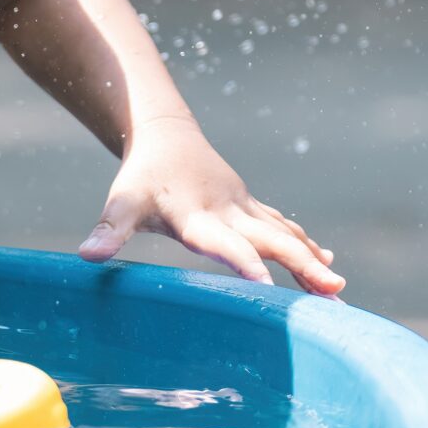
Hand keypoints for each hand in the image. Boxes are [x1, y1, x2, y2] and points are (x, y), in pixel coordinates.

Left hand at [76, 120, 341, 293]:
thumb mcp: (122, 202)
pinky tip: (328, 265)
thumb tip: (87, 256)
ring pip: (286, 236)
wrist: (165, 135)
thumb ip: (110, 229)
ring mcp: (246, 209)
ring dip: (313, 263)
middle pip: (272, 241)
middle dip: (303, 266)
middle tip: (334, 291)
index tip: (267, 286)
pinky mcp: (251, 208)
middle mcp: (229, 212)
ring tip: (340, 292)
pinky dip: (307, 246)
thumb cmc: (142, 175)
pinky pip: (284, 229)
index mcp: (199, 217)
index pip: (226, 245)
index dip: (244, 265)